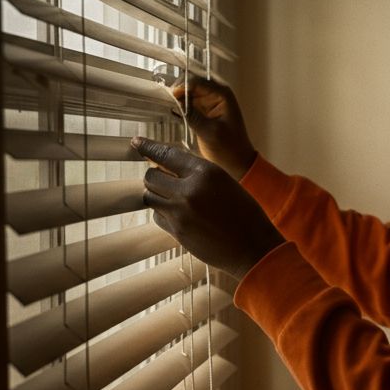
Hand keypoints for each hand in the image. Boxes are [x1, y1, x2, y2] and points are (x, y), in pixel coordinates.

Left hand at [133, 136, 284, 279]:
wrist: (253, 247)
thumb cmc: (244, 213)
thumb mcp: (225, 182)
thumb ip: (198, 174)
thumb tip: (170, 168)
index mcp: (206, 171)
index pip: (167, 154)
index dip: (148, 147)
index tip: (135, 142)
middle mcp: (190, 189)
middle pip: (151, 176)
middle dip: (155, 177)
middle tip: (165, 181)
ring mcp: (180, 212)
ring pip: (149, 197)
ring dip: (156, 195)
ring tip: (172, 199)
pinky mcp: (177, 231)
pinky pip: (157, 216)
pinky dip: (162, 213)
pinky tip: (178, 216)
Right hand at [171, 75, 256, 179]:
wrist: (237, 162)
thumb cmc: (229, 149)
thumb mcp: (209, 132)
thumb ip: (192, 114)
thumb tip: (176, 100)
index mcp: (223, 95)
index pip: (197, 81)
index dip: (182, 87)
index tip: (170, 97)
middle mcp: (217, 94)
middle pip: (191, 84)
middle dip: (178, 91)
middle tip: (166, 101)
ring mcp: (210, 102)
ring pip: (188, 93)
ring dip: (178, 98)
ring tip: (166, 106)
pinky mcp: (204, 111)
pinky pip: (189, 103)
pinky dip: (181, 107)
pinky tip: (173, 113)